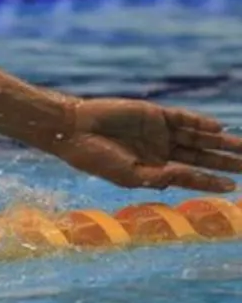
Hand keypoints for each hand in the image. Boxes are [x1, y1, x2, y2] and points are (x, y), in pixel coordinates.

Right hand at [50, 98, 241, 192]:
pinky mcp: (156, 115)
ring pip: (198, 138)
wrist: (76, 130)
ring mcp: (160, 133)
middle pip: (200, 157)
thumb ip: (160, 177)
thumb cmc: (95, 158)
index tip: (233, 187)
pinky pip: (184, 119)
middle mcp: (161, 152)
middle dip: (225, 161)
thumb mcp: (129, 175)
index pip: (189, 177)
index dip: (211, 182)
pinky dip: (201, 123)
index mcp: (153, 171)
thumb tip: (187, 176)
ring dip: (220, 143)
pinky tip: (217, 129)